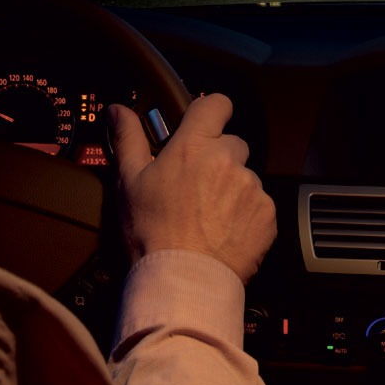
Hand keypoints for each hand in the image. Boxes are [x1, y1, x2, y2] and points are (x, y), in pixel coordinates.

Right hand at [108, 94, 276, 284]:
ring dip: (232, 189)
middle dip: (218, 158)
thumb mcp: (128, 182)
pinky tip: (224, 232)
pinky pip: (259, 205)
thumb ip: (127, 139)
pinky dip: (246, 214)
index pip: (216, 104)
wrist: (181, 280)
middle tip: (196, 185)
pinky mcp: (267, 214)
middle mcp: (228, 160)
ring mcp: (251, 187)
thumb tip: (117, 109)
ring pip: (245, 176)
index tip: (205, 123)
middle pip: (232, 144)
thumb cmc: (151, 233)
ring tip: (208, 216)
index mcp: (194, 147)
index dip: (212, 111)